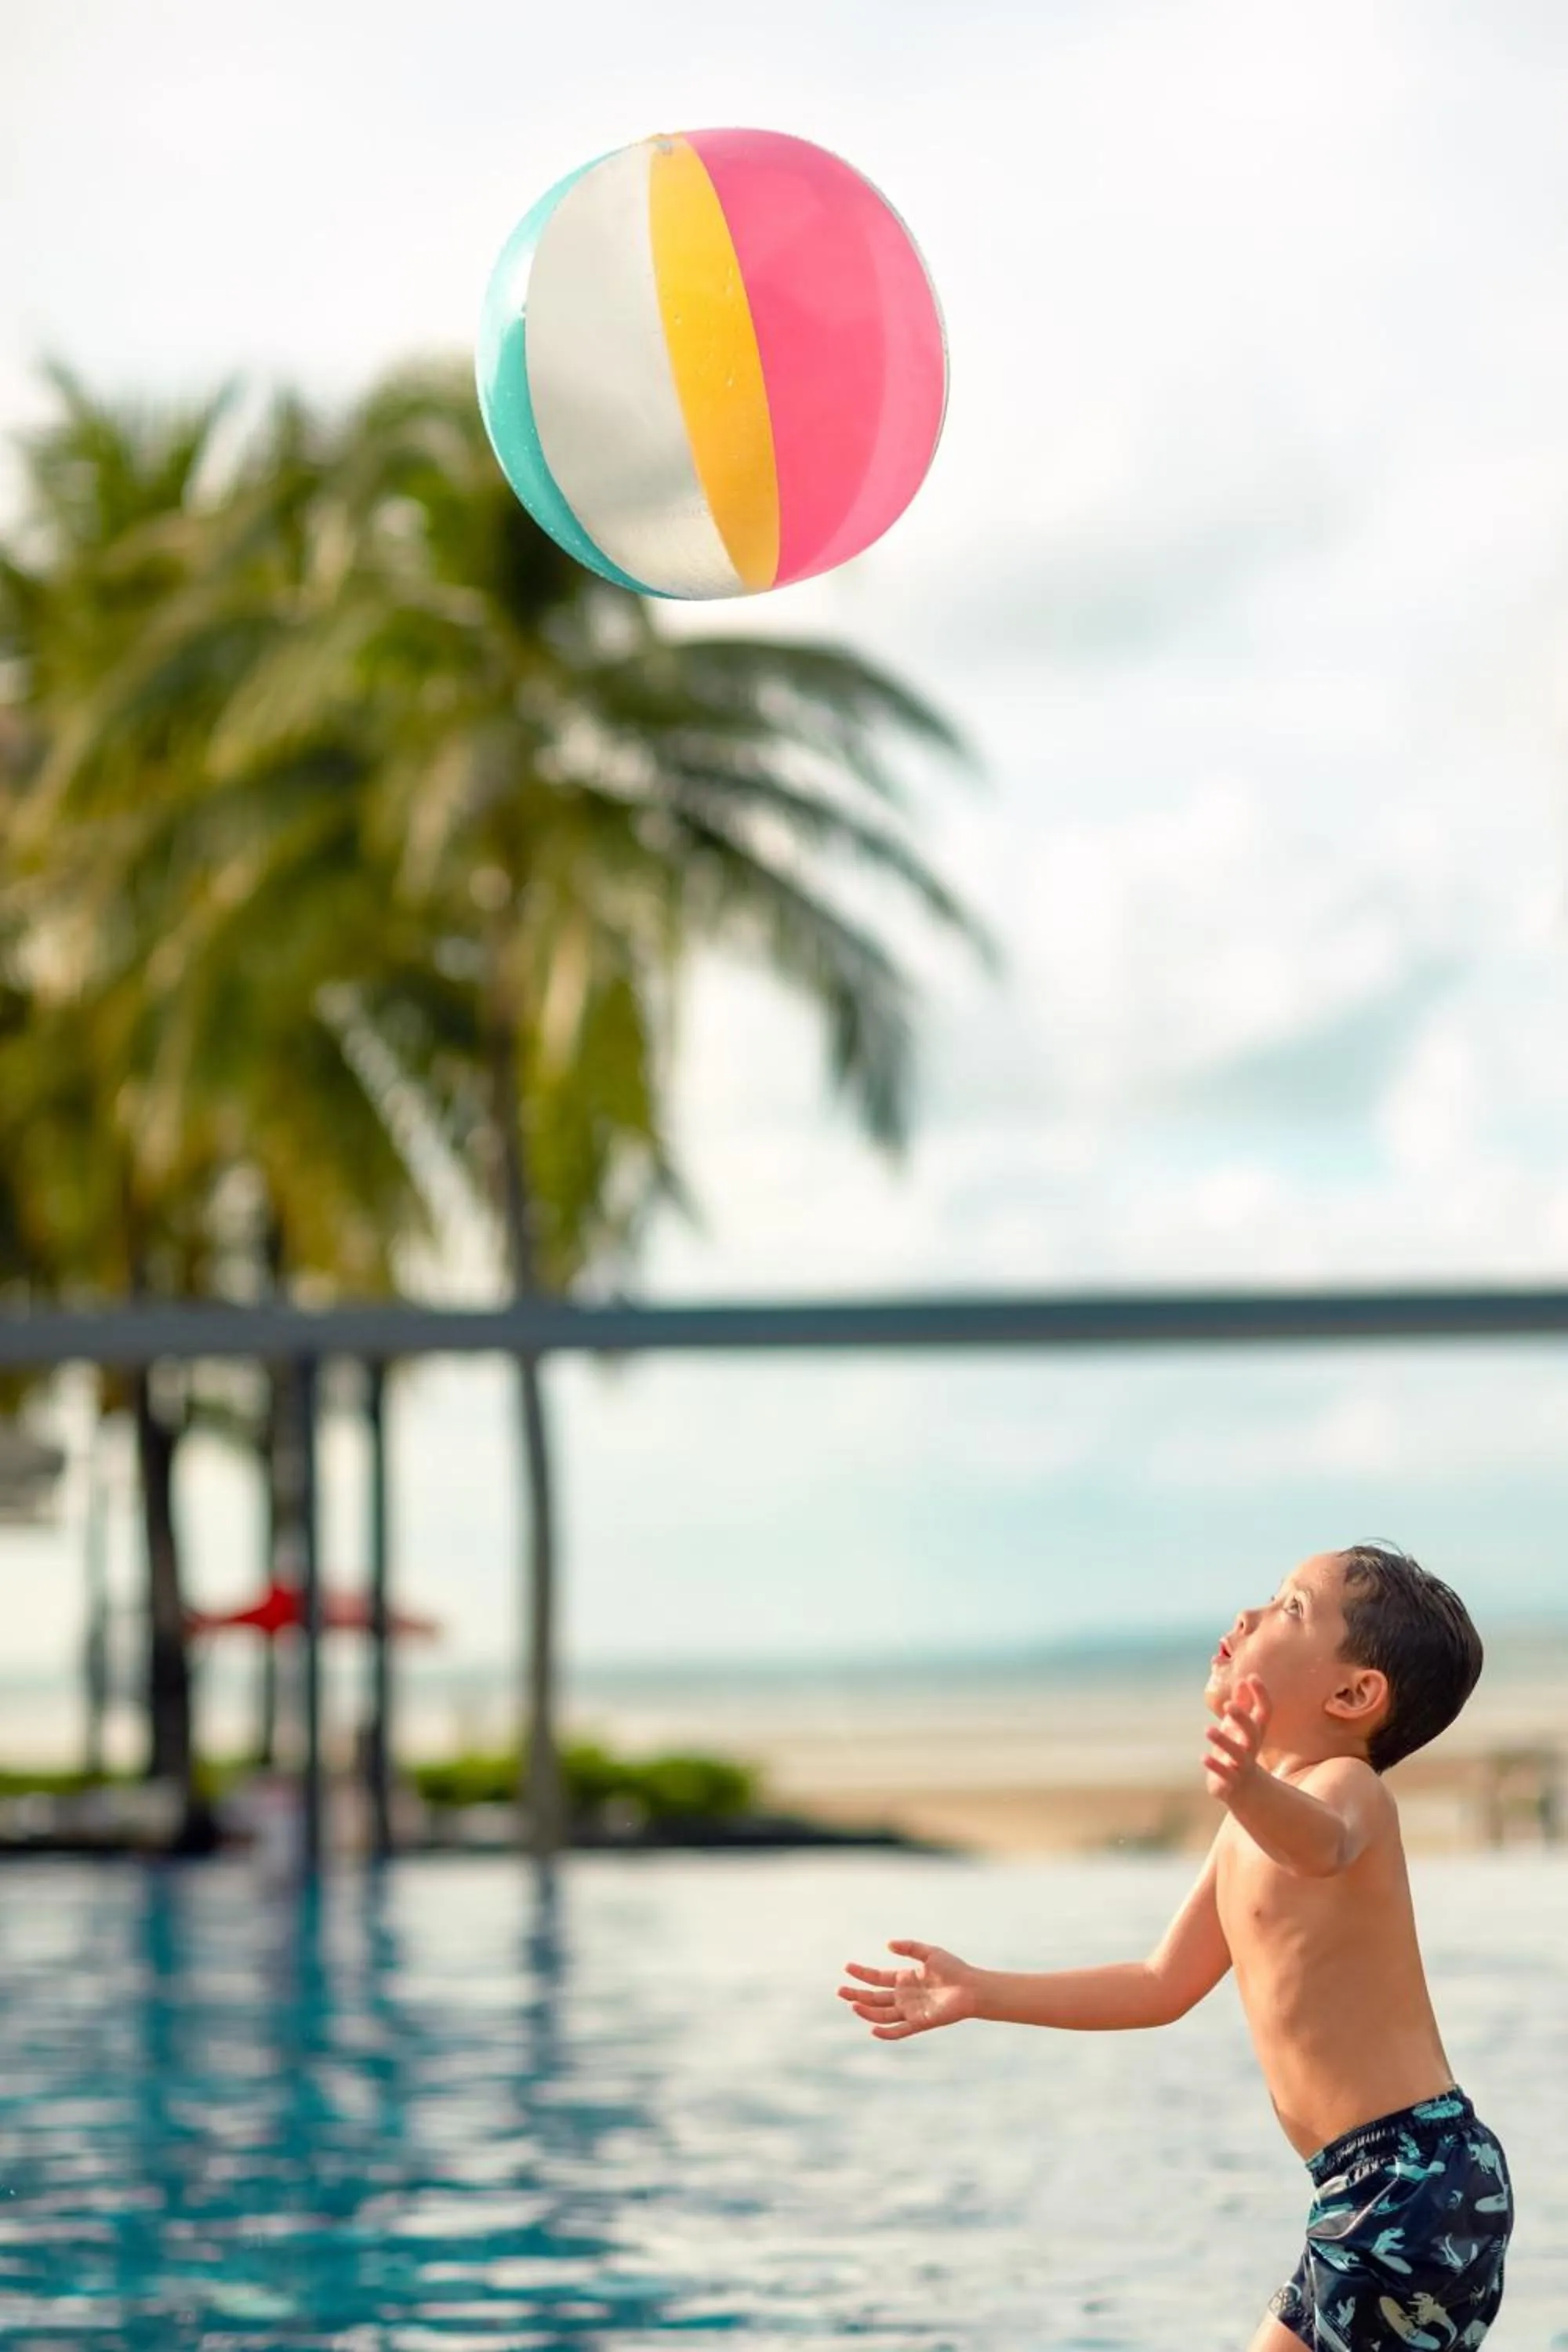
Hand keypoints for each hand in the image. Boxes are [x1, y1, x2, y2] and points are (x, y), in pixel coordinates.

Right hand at [837, 1939, 979, 2038]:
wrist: (972, 1988)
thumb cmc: (953, 1968)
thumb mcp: (929, 1953)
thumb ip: (909, 1948)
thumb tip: (887, 1944)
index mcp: (904, 1979)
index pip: (877, 1978)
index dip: (862, 1973)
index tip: (847, 1967)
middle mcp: (904, 1996)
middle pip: (875, 1997)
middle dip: (857, 1994)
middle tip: (839, 1990)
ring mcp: (911, 2010)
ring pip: (882, 2014)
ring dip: (867, 2011)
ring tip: (852, 2005)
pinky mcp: (920, 2022)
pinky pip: (900, 2030)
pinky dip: (886, 2032)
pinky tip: (873, 2029)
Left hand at [1204, 1674, 1271, 1801]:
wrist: (1246, 1792)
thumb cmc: (1240, 1752)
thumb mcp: (1240, 1729)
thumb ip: (1242, 1706)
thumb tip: (1242, 1681)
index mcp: (1255, 1733)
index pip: (1265, 1712)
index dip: (1261, 1695)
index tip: (1252, 1677)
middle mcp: (1252, 1748)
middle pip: (1252, 1731)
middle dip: (1242, 1718)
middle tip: (1228, 1705)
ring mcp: (1242, 1765)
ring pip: (1237, 1754)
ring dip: (1223, 1741)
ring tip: (1208, 1729)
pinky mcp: (1230, 1781)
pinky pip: (1225, 1773)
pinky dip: (1215, 1765)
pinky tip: (1203, 1757)